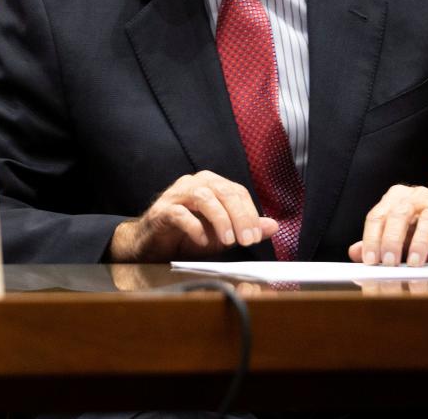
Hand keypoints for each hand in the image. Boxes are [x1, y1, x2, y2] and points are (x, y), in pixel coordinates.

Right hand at [109, 170, 277, 261]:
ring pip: (204, 198)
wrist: (153, 244)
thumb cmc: (188, 236)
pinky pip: (180, 213)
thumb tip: (274, 226)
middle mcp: (194, 184)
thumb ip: (246, 229)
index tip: (255, 236)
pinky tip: (202, 241)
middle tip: (246, 240)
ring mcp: (176, 195)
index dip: (250, 213)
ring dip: (220, 220)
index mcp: (211, 185)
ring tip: (228, 241)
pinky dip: (195, 228)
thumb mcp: (223, 235)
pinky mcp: (161, 211)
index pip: (237, 191)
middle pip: (223, 191)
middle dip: (239, 216)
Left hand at [349, 184, 427, 267]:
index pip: (377, 216)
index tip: (370, 260)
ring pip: (427, 220)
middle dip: (392, 240)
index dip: (371, 238)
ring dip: (419, 243)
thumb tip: (355, 253)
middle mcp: (416, 197)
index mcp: (395, 198)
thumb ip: (378, 240)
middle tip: (389, 262)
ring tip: (414, 264)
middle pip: (399, 214)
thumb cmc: (425, 225)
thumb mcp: (400, 231)